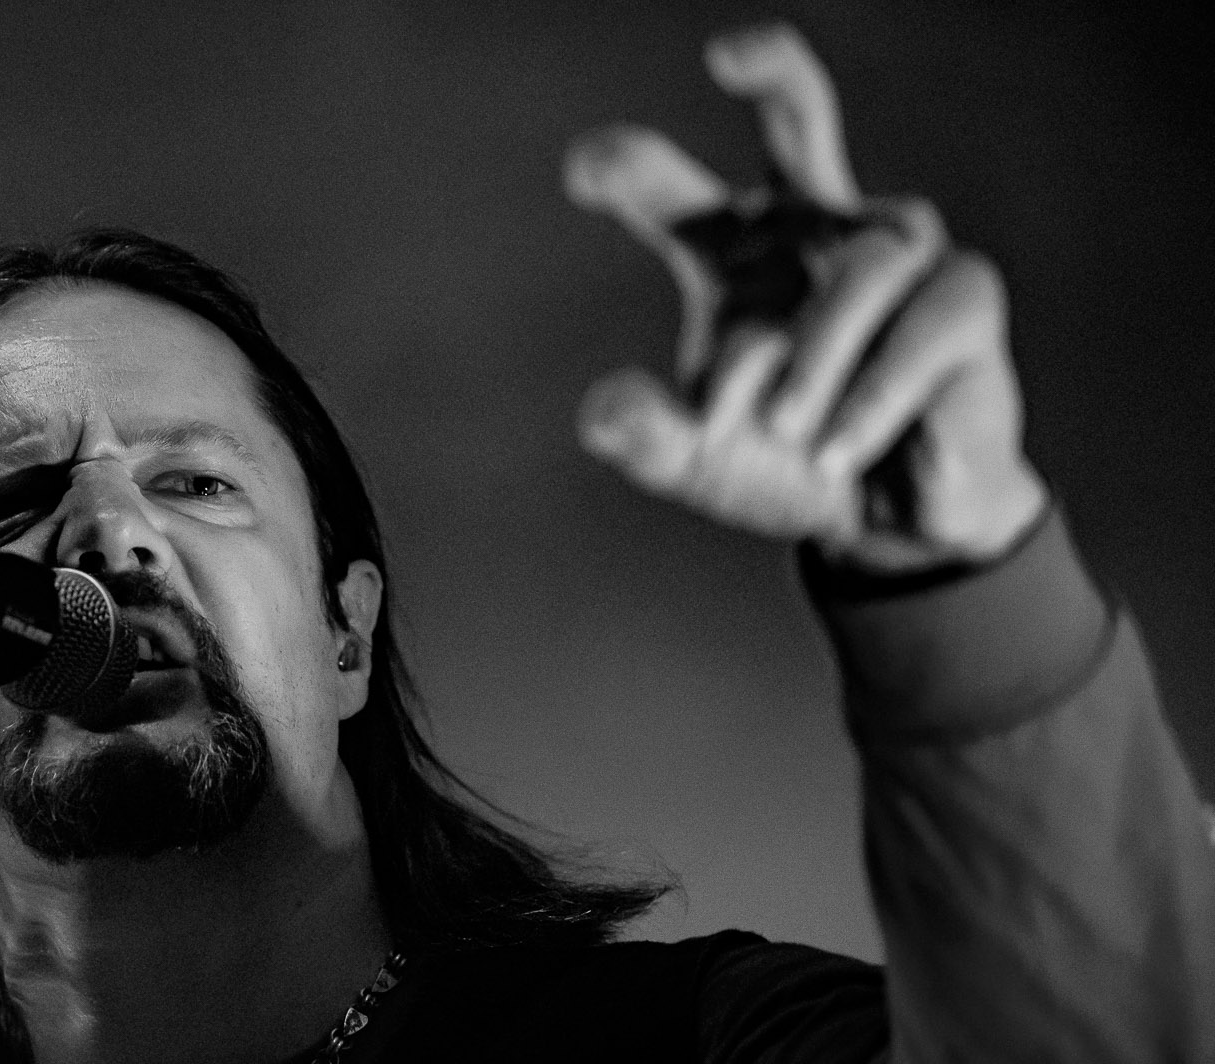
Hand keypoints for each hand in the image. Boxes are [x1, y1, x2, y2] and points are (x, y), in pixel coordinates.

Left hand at [565, 23, 1046, 572]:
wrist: (882, 523)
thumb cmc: (781, 466)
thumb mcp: (700, 462)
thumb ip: (649, 438)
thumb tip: (602, 413)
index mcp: (732, 252)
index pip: (676, 194)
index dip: (635, 170)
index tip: (585, 166)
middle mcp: (814, 230)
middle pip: (800, 120)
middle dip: (775, 72)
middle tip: (728, 54)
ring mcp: (896, 253)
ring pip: (861, 272)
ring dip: (819, 357)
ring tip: (790, 429)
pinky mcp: (963, 297)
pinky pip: (919, 332)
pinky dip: (872, 396)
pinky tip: (836, 448)